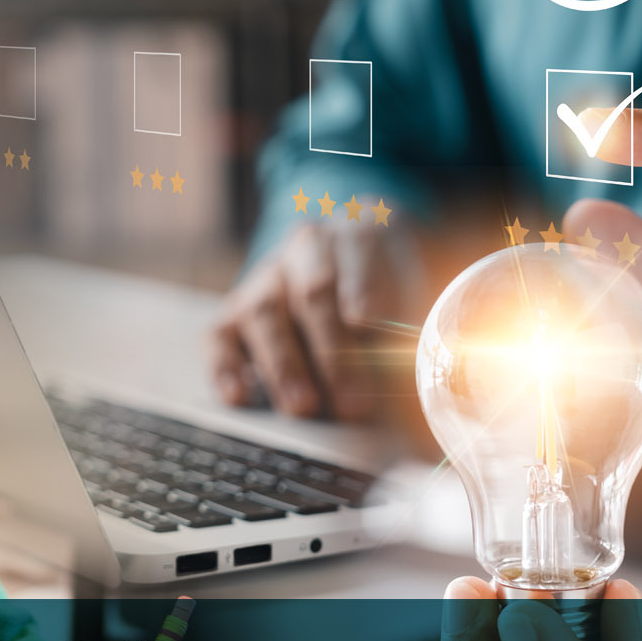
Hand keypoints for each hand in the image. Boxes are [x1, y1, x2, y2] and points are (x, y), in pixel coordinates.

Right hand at [211, 221, 411, 419]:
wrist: (346, 281)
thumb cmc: (391, 297)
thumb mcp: (416, 300)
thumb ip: (415, 333)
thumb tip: (422, 384)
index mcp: (357, 234)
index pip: (359, 251)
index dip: (363, 288)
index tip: (368, 324)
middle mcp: (305, 250)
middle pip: (313, 291)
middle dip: (333, 351)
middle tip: (352, 402)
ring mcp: (264, 279)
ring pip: (264, 312)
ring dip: (284, 364)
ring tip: (303, 406)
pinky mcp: (233, 312)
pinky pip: (219, 336)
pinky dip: (225, 366)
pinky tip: (239, 395)